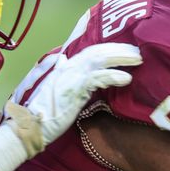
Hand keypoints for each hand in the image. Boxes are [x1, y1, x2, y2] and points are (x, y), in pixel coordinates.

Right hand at [7, 43, 141, 155]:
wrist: (31, 125)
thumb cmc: (46, 112)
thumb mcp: (59, 90)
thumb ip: (69, 77)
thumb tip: (68, 63)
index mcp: (66, 66)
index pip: (90, 50)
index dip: (108, 46)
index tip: (126, 46)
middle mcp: (68, 66)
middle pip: (98, 51)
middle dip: (120, 49)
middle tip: (138, 52)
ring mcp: (70, 75)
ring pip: (100, 59)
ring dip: (121, 58)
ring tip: (138, 60)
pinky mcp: (74, 88)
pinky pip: (97, 78)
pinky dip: (113, 76)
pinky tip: (126, 79)